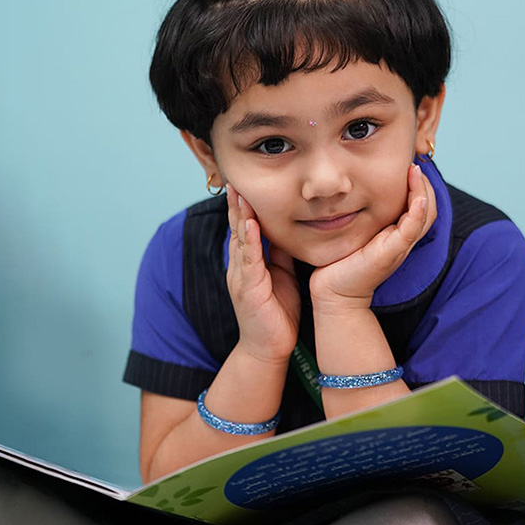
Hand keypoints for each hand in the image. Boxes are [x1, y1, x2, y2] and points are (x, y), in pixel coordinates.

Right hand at [226, 184, 301, 362]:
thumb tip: (288, 230)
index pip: (244, 226)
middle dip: (237, 201)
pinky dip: (249, 240)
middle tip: (236, 175)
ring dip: (239, 214)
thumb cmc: (277, 314)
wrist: (269, 348)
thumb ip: (280, 254)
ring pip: (239, 238)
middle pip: (237, 226)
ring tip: (240, 191)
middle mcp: (240, 266)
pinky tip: (251, 223)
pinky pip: (248, 259)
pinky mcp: (248, 288)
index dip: (243, 204)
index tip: (245, 181)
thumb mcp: (281, 276)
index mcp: (248, 262)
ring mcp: (241, 276)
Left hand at [310, 164, 437, 312]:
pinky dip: (418, 209)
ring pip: (425, 213)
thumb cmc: (341, 261)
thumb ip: (359, 212)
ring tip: (415, 170)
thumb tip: (348, 184)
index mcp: (396, 232)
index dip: (417, 181)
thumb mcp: (353, 230)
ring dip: (423, 190)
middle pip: (428, 205)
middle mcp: (403, 238)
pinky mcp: (393, 252)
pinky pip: (413, 228)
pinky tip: (416, 195)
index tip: (406, 161)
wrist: (333, 293)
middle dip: (424, 180)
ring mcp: (400, 245)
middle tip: (413, 160)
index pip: (419, 202)